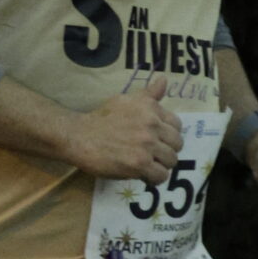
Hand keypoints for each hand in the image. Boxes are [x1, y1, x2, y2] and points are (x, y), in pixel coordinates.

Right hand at [68, 74, 183, 185]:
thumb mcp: (126, 100)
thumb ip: (148, 94)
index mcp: (150, 108)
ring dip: (161, 165)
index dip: (168, 135)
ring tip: (148, 165)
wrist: (80, 136)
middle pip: (177, 144)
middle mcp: (151, 125)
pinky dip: (154, 178)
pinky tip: (144, 174)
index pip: (177, 125)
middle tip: (152, 154)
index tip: (157, 140)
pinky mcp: (139, 164)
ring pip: (171, 161)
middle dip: (166, 151)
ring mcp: (146, 145)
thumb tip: (164, 80)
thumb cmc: (102, 119)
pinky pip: (161, 176)